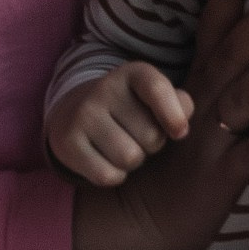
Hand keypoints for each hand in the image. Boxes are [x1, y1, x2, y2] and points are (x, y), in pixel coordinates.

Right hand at [50, 63, 191, 185]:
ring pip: (129, 158)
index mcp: (132, 73)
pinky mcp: (67, 141)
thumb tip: (181, 126)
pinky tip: (106, 161)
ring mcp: (83, 114)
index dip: (174, 116)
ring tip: (123, 147)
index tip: (179, 133)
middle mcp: (104, 89)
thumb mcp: (154, 98)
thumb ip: (179, 105)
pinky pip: (107, 175)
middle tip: (137, 136)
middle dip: (152, 145)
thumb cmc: (129, 109)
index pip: (157, 89)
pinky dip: (114, 176)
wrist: (74, 113)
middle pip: (152, 137)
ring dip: (133, 162)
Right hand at [71, 0, 248, 249]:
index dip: (224, 1)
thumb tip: (242, 52)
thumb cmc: (161, 170)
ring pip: (239, 97)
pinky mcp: (218, 179)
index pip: (207, 36)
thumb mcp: (173, 121)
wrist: (133, 225)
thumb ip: (205, 86)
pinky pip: (247, 154)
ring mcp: (206, 143)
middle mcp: (194, 112)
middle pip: (229, 58)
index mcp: (186, 92)